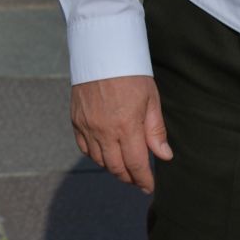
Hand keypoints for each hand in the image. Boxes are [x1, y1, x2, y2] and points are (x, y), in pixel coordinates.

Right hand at [71, 76, 172, 192]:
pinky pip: (84, 148)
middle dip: (129, 177)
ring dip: (113, 168)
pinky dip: (96, 155)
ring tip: (124, 167)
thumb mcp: (151, 99)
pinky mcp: (76, 121)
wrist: (101, 52)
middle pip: (116, 167)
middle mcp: (105, 131)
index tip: (149, 186)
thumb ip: (156, 130)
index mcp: (127, 126)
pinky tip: (105, 153)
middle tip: (137, 179)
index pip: (136, 164)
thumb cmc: (131, 74)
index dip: (143, 179)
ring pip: (99, 160)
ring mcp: (88, 127)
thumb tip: (164, 156)